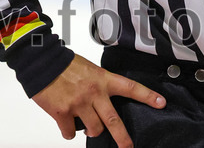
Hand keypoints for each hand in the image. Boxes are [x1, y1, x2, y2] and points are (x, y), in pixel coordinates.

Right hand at [31, 53, 165, 146]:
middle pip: (113, 120)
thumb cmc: (66, 65)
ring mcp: (78, 104)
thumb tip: (103, 103)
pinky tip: (67, 126)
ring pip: (93, 129)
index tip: (161, 103)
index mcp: (103, 79)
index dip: (147, 96)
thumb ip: (100, 85)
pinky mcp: (62, 113)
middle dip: (123, 137)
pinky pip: (70, 133)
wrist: (42, 63)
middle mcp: (93, 93)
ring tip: (87, 125)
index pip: (131, 88)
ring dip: (91, 130)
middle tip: (128, 147)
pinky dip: (69, 133)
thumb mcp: (91, 69)